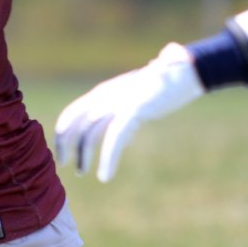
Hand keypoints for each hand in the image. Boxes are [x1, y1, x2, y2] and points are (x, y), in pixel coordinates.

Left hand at [54, 42, 204, 181]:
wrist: (185, 71)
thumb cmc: (163, 84)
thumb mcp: (137, 99)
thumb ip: (125, 116)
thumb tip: (124, 138)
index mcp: (104, 91)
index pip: (72, 112)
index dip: (63, 133)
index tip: (62, 151)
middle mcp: (106, 95)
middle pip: (75, 122)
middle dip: (66, 144)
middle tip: (64, 164)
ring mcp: (119, 102)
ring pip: (90, 134)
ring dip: (84, 156)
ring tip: (82, 172)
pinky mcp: (134, 110)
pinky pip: (114, 139)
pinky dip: (108, 159)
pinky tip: (105, 175)